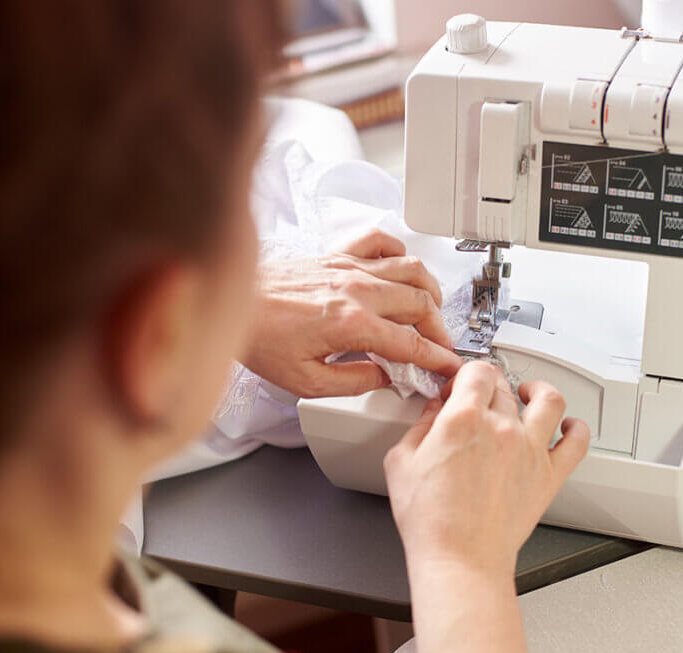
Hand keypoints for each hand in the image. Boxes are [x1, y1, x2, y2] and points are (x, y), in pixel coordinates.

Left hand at [242, 229, 462, 397]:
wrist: (233, 304)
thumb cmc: (260, 339)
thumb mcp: (306, 381)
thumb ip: (353, 382)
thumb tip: (383, 378)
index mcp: (351, 324)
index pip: (411, 343)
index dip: (437, 358)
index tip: (449, 365)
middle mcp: (356, 289)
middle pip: (421, 304)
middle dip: (439, 328)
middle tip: (440, 345)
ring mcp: (348, 267)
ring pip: (411, 269)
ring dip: (430, 291)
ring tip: (431, 310)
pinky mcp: (337, 254)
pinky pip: (380, 241)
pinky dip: (399, 251)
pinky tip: (399, 268)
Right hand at [384, 361, 590, 576]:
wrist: (460, 559)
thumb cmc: (431, 521)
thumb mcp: (402, 463)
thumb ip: (420, 427)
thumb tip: (433, 411)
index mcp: (463, 420)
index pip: (477, 371)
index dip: (467, 375)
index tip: (460, 388)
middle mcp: (501, 428)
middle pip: (504, 386)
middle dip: (490, 386)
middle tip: (481, 400)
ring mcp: (530, 450)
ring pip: (550, 400)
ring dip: (539, 391)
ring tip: (531, 394)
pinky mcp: (549, 475)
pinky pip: (577, 442)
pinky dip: (577, 429)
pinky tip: (568, 428)